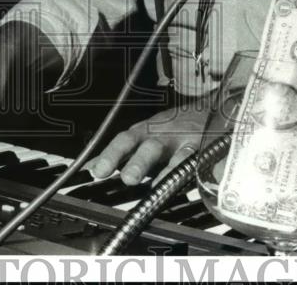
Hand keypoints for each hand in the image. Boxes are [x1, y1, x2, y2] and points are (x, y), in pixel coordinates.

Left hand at [85, 98, 210, 186]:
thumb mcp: (142, 136)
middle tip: (129, 178)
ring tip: (158, 186)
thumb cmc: (169, 128)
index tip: (97, 171)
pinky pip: (201, 162)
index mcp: (144, 133)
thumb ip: (120, 154)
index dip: (111, 155)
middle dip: (139, 162)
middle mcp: (163, 136)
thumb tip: (90, 167)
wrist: (206, 110)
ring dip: (168, 171)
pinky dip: (195, 172)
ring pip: (177, 155)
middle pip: (150, 147)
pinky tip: (190, 182)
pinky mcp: (205, 150)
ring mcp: (186, 143)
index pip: (124, 141)